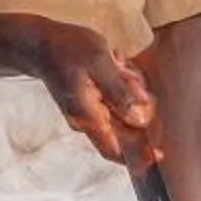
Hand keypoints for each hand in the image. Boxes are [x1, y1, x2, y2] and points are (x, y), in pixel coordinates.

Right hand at [20, 19, 158, 166]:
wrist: (40, 43)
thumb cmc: (67, 50)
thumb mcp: (99, 64)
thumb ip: (119, 93)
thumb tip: (139, 120)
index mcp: (88, 115)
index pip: (114, 150)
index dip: (138, 157)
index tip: (159, 155)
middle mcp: (86, 121)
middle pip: (125, 126)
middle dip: (135, 101)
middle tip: (126, 73)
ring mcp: (87, 113)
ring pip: (122, 110)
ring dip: (128, 87)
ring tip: (116, 64)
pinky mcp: (89, 102)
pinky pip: (114, 100)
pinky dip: (120, 83)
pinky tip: (113, 64)